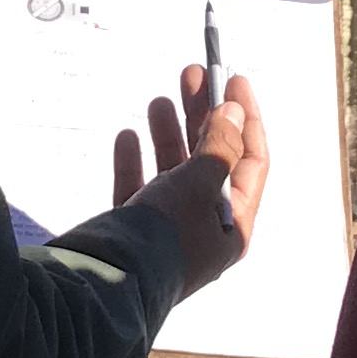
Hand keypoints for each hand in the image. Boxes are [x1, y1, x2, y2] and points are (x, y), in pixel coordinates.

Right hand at [112, 65, 267, 297]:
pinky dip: (134, 162)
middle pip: (211, 160)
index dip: (246, 118)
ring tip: (159, 99)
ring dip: (169, 133)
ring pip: (173, 171)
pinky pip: (137, 188)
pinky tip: (126, 136)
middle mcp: (204, 227)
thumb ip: (219, 147)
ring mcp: (166, 230)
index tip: (232, 78)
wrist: (105, 284)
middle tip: (191, 73)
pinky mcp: (132, 231)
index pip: (251, 161)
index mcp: (234, 225)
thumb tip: (234, 112)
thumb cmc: (164, 236)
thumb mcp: (200, 186)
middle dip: (203, 115)